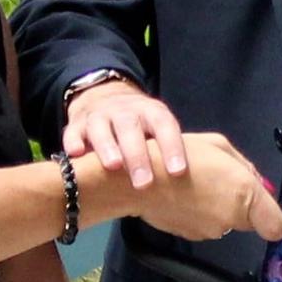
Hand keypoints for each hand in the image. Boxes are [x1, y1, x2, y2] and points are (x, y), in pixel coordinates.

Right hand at [65, 78, 186, 191]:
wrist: (105, 98)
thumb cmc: (142, 129)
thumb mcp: (160, 129)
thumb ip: (177, 149)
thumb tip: (209, 174)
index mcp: (151, 113)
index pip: (164, 126)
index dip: (172, 147)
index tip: (178, 172)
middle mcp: (125, 111)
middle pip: (131, 128)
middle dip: (138, 155)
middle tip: (144, 183)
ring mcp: (99, 116)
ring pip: (101, 128)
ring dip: (107, 146)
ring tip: (112, 167)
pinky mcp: (76, 124)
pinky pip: (73, 132)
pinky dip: (73, 142)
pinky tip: (75, 155)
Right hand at [129, 130, 281, 243]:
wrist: (138, 179)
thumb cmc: (179, 155)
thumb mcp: (218, 145)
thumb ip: (246, 167)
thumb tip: (259, 184)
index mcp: (245, 195)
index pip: (276, 226)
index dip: (273, 218)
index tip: (266, 210)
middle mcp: (231, 220)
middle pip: (248, 219)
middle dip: (239, 203)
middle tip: (218, 180)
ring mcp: (210, 232)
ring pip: (224, 222)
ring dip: (217, 208)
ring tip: (196, 186)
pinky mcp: (191, 237)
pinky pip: (205, 225)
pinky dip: (199, 214)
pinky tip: (183, 197)